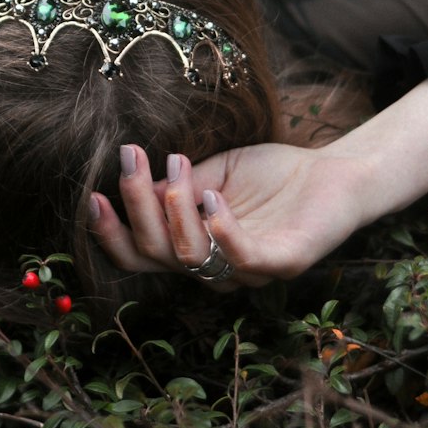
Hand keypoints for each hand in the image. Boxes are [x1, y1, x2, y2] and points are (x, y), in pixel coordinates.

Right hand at [91, 142, 369, 287]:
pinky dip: (219, 227)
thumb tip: (133, 182)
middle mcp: (216, 268)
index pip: (141, 257)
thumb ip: (177, 185)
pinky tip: (212, 195)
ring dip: (173, 208)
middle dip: (135, 206)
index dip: (111, 234)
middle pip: (156, 255)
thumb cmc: (272, 174)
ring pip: (190, 257)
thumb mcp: (212, 173)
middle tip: (131, 157)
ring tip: (177, 164)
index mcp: (195, 247)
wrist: (334, 172)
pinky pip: (242, 257)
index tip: (92, 194)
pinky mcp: (283, 261)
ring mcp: (249, 270)